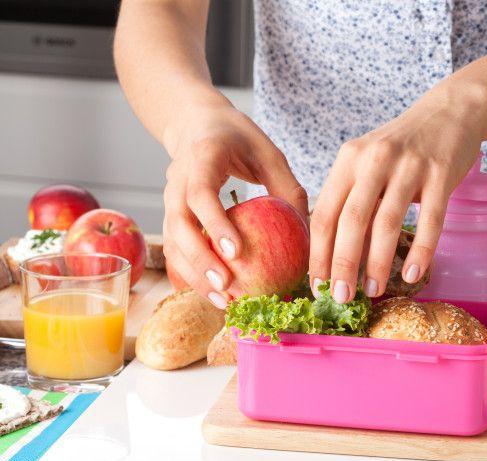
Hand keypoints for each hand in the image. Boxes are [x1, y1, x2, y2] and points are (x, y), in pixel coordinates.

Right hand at [162, 103, 307, 307]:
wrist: (197, 125)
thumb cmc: (239, 138)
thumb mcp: (269, 153)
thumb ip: (287, 188)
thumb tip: (308, 233)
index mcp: (202, 158)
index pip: (200, 194)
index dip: (215, 224)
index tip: (236, 252)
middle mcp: (177, 180)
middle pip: (180, 225)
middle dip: (201, 260)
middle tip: (227, 286)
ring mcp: (169, 200)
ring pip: (172, 243)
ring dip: (194, 275)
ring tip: (223, 301)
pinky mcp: (171, 216)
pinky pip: (174, 249)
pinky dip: (190, 274)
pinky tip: (212, 294)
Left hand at [309, 83, 485, 301]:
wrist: (448, 112)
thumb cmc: (401, 147)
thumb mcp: (366, 163)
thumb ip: (351, 199)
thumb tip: (333, 255)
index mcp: (348, 160)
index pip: (324, 213)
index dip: (318, 253)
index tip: (317, 285)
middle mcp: (374, 160)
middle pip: (351, 221)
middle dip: (343, 265)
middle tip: (341, 298)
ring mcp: (409, 166)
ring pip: (387, 223)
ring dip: (377, 263)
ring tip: (373, 291)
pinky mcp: (440, 174)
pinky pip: (430, 220)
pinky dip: (420, 252)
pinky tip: (411, 275)